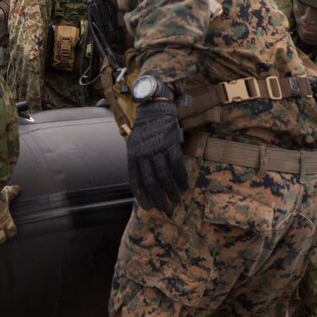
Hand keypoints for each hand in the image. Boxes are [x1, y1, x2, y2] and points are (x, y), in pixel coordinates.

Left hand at [128, 99, 188, 213]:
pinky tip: (184, 185)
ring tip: (175, 198)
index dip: (141, 195)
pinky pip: (176, 165)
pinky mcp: (170, 144)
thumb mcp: (135, 145)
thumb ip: (138, 161)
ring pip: (163, 175)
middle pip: (150, 180)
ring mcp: (156, 149)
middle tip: (163, 207)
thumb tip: (143, 182)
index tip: (147, 206)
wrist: (154, 109)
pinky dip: (180, 177)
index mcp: (132, 155)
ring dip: (170, 189)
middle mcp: (143, 154)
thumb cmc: (145, 130)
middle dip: (157, 196)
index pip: (135, 179)